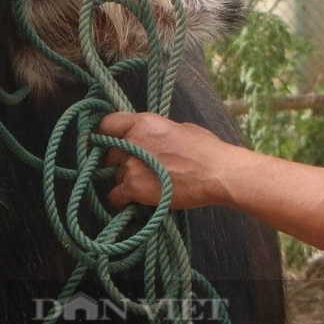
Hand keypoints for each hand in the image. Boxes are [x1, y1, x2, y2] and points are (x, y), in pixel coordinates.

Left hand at [97, 112, 235, 209]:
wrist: (217, 173)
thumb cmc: (206, 150)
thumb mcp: (179, 128)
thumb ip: (155, 132)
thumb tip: (149, 138)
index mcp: (142, 123)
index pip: (108, 124)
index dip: (106, 134)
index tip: (108, 142)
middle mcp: (131, 141)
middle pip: (110, 152)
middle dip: (120, 160)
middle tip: (136, 168)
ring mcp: (131, 165)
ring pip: (116, 174)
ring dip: (126, 180)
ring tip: (146, 186)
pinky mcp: (134, 187)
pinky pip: (115, 195)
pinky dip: (120, 199)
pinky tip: (130, 201)